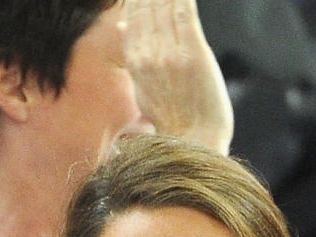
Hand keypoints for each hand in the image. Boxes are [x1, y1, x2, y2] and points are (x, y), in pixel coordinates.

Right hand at [124, 0, 232, 150]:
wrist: (194, 143)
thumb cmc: (173, 120)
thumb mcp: (143, 90)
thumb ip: (133, 57)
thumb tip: (121, 27)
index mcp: (135, 60)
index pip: (134, 15)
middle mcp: (148, 54)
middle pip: (148, 6)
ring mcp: (170, 53)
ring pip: (165, 6)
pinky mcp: (193, 54)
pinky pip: (185, 14)